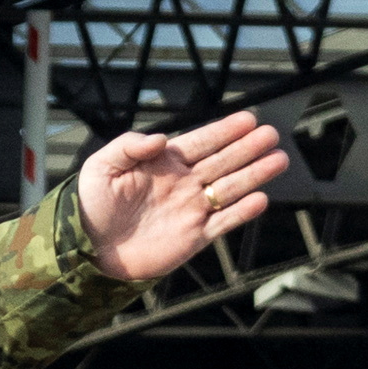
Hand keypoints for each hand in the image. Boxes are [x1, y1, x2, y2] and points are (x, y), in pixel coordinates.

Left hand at [73, 110, 289, 284]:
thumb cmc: (91, 204)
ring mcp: (190, 210)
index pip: (201, 142)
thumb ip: (129, 147)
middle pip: (223, 162)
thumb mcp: (102, 166)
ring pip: (230, 188)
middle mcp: (183, 184)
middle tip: (272, 135)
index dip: (225, 131)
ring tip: (278, 160)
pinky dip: (242, 212)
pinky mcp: (193, 237)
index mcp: (164, 163)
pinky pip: (223, 222)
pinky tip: (260, 199)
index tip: (248, 119)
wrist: (89, 249)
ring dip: (255, 174)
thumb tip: (161, 139)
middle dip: (248, 148)